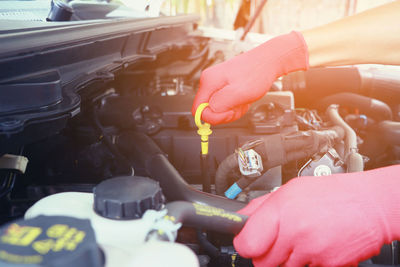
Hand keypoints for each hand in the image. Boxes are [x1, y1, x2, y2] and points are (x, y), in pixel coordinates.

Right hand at [192, 31, 307, 124]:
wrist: (268, 61)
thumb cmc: (257, 73)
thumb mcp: (238, 92)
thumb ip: (220, 104)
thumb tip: (206, 113)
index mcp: (209, 82)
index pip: (198, 110)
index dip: (213, 117)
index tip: (228, 112)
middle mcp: (210, 82)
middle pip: (208, 111)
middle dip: (225, 113)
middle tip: (238, 105)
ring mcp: (217, 84)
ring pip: (218, 109)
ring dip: (232, 110)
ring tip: (242, 100)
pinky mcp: (224, 87)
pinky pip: (225, 104)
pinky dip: (235, 105)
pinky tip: (243, 99)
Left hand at [234, 165, 399, 266]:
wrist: (369, 204)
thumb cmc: (331, 194)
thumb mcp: (291, 189)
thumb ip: (262, 207)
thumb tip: (241, 219)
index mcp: (282, 210)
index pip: (247, 244)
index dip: (246, 244)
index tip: (251, 242)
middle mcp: (295, 232)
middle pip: (262, 262)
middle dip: (267, 254)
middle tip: (279, 241)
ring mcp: (312, 252)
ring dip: (287, 260)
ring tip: (300, 241)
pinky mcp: (327, 265)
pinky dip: (308, 263)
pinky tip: (316, 246)